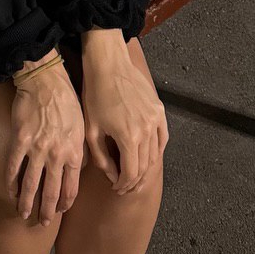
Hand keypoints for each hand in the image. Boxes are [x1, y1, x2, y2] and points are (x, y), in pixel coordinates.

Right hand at [6, 61, 83, 222]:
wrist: (46, 81)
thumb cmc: (67, 102)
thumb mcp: (84, 128)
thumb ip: (82, 151)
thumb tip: (81, 170)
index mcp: (75, 153)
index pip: (71, 188)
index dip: (65, 203)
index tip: (60, 212)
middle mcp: (57, 155)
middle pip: (51, 192)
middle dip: (47, 211)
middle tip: (42, 223)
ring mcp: (37, 149)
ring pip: (31, 184)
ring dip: (27, 203)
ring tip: (23, 214)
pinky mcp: (19, 140)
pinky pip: (14, 167)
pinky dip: (11, 182)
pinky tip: (10, 191)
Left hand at [80, 33, 168, 193]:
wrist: (109, 66)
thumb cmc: (96, 95)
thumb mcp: (92, 130)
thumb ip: (102, 158)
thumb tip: (113, 176)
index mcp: (128, 137)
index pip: (131, 173)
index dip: (124, 184)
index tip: (117, 188)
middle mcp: (146, 130)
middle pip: (145, 166)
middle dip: (135, 180)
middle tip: (125, 187)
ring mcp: (156, 120)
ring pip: (155, 154)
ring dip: (146, 168)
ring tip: (135, 175)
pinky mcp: (159, 110)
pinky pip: (162, 138)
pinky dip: (157, 150)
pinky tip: (148, 156)